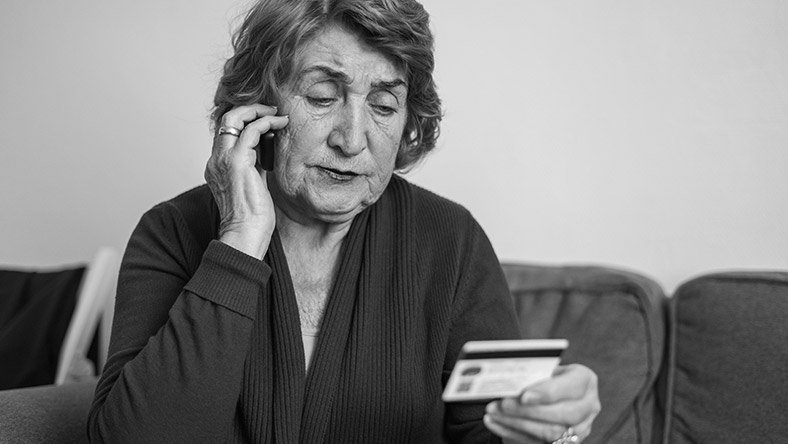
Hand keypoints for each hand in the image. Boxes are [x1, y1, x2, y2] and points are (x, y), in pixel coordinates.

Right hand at [204, 104, 288, 258]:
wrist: (245, 235)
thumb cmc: (252, 219)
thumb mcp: (252, 186)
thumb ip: (254, 168)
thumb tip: (266, 154)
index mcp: (217, 166)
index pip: (226, 132)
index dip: (245, 121)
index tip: (265, 120)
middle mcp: (216, 160)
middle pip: (225, 119)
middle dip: (249, 109)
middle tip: (270, 110)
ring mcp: (224, 159)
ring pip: (235, 118)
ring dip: (259, 111)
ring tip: (277, 114)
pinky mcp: (237, 162)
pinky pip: (251, 130)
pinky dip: (267, 122)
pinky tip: (280, 123)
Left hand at [484, 364, 599, 442]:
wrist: (548, 394)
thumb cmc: (543, 376)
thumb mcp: (542, 369)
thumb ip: (532, 373)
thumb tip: (509, 380)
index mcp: (585, 380)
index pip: (571, 387)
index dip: (547, 392)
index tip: (524, 395)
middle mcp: (588, 406)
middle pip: (563, 414)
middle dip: (529, 411)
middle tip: (503, 405)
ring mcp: (580, 428)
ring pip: (551, 432)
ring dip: (516, 423)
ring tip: (493, 413)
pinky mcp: (565, 443)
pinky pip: (537, 442)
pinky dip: (512, 432)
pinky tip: (494, 423)